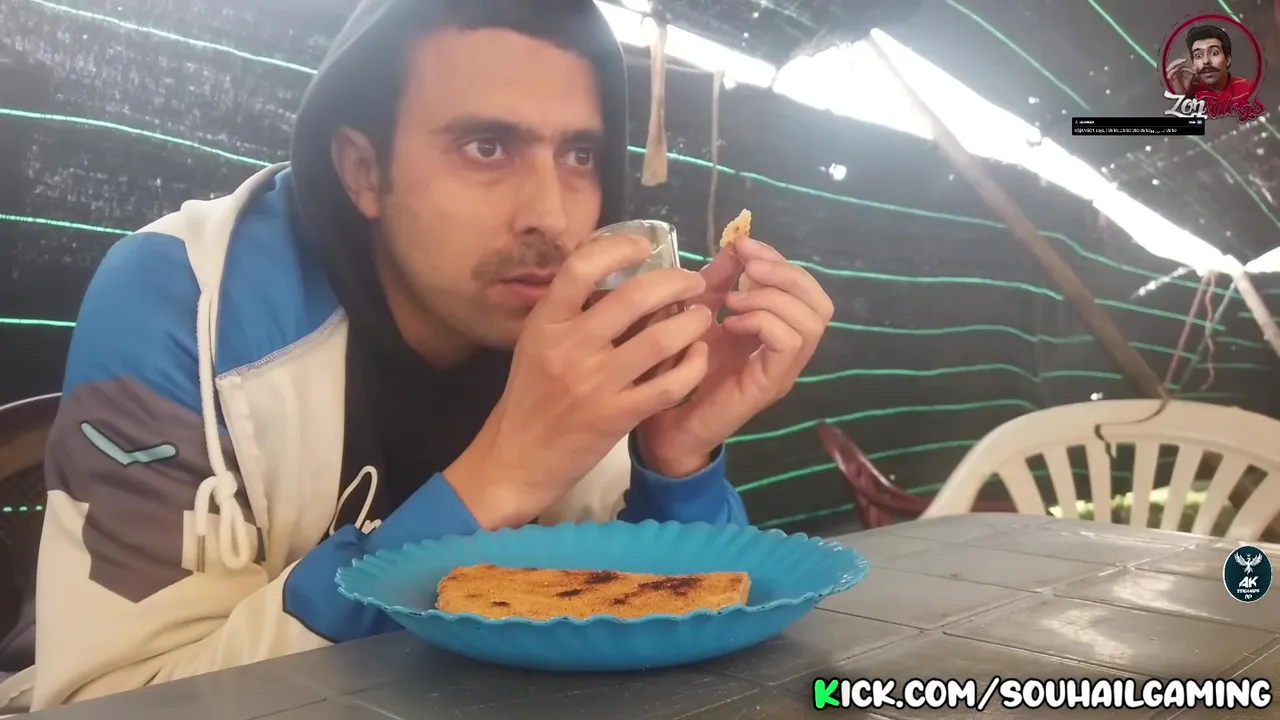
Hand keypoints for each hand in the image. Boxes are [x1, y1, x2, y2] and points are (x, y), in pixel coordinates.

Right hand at [445, 235, 713, 528]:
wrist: (514, 460)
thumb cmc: (529, 397)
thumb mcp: (536, 344)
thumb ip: (570, 313)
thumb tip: (617, 275)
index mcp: (546, 324)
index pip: (581, 267)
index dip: (619, 247)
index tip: (645, 246)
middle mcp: (568, 348)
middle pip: (634, 297)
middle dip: (676, 281)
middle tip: (693, 281)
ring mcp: (594, 384)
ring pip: (661, 339)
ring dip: (691, 321)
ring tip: (701, 316)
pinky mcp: (615, 418)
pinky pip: (668, 385)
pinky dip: (692, 366)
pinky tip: (698, 357)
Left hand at [635, 236, 833, 476]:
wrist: (664, 425)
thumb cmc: (681, 369)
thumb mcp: (699, 312)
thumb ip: (720, 281)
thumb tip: (736, 245)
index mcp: (777, 330)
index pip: (805, 287)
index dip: (779, 258)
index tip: (743, 245)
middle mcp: (789, 351)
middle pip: (821, 303)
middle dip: (786, 274)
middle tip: (748, 267)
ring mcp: (782, 370)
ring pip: (811, 322)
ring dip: (771, 298)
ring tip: (732, 301)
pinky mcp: (769, 384)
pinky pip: (789, 344)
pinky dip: (762, 321)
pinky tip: (731, 323)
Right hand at [1166, 59, 1193, 95]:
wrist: (1183, 95)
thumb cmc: (1185, 87)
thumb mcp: (1190, 78)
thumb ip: (1192, 72)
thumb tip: (1195, 66)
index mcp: (1178, 73)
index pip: (1180, 66)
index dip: (1187, 67)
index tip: (1193, 68)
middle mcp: (1174, 74)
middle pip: (1172, 65)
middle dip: (1177, 61)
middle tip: (1184, 60)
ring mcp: (1172, 77)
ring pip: (1169, 68)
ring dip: (1174, 64)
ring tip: (1180, 62)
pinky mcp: (1171, 80)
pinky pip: (1169, 75)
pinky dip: (1172, 71)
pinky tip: (1176, 69)